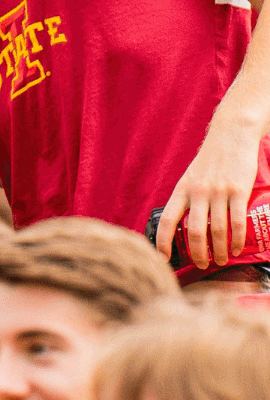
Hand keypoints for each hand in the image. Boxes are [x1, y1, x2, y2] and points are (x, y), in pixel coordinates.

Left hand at [156, 110, 266, 270]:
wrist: (231, 134)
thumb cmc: (211, 159)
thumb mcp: (192, 177)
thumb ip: (189, 198)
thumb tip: (187, 225)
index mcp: (182, 189)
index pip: (167, 219)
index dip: (163, 240)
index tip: (163, 257)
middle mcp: (197, 191)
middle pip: (193, 231)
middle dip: (198, 253)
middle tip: (204, 265)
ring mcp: (217, 191)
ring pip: (217, 230)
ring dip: (220, 251)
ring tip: (222, 260)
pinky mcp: (237, 190)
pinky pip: (237, 222)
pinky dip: (237, 240)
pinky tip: (237, 249)